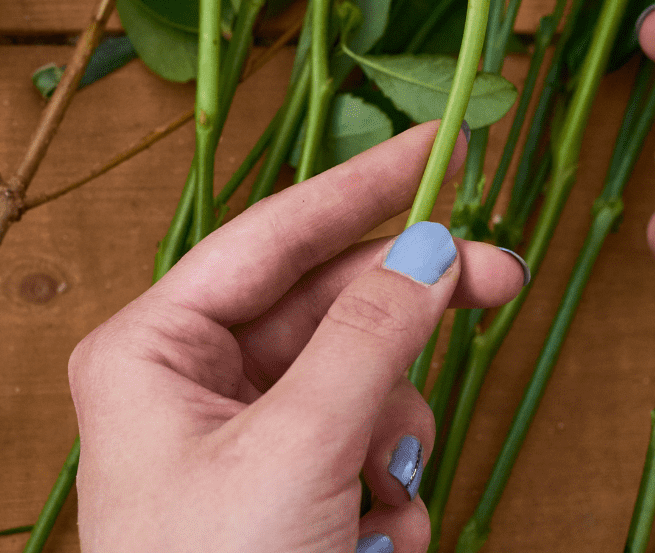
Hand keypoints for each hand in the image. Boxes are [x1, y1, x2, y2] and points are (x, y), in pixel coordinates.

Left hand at [67, 124, 527, 552]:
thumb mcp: (296, 452)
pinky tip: (364, 550)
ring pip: (366, 386)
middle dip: (407, 324)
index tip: (447, 143)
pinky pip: (369, 457)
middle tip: (502, 283)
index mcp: (152, 350)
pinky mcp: (285, 501)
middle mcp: (191, 383)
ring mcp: (241, 446)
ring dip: (395, 444)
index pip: (274, 235)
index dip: (364, 185)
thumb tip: (433, 246)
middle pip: (332, 307)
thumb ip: (370, 338)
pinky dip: (386, 501)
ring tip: (371, 510)